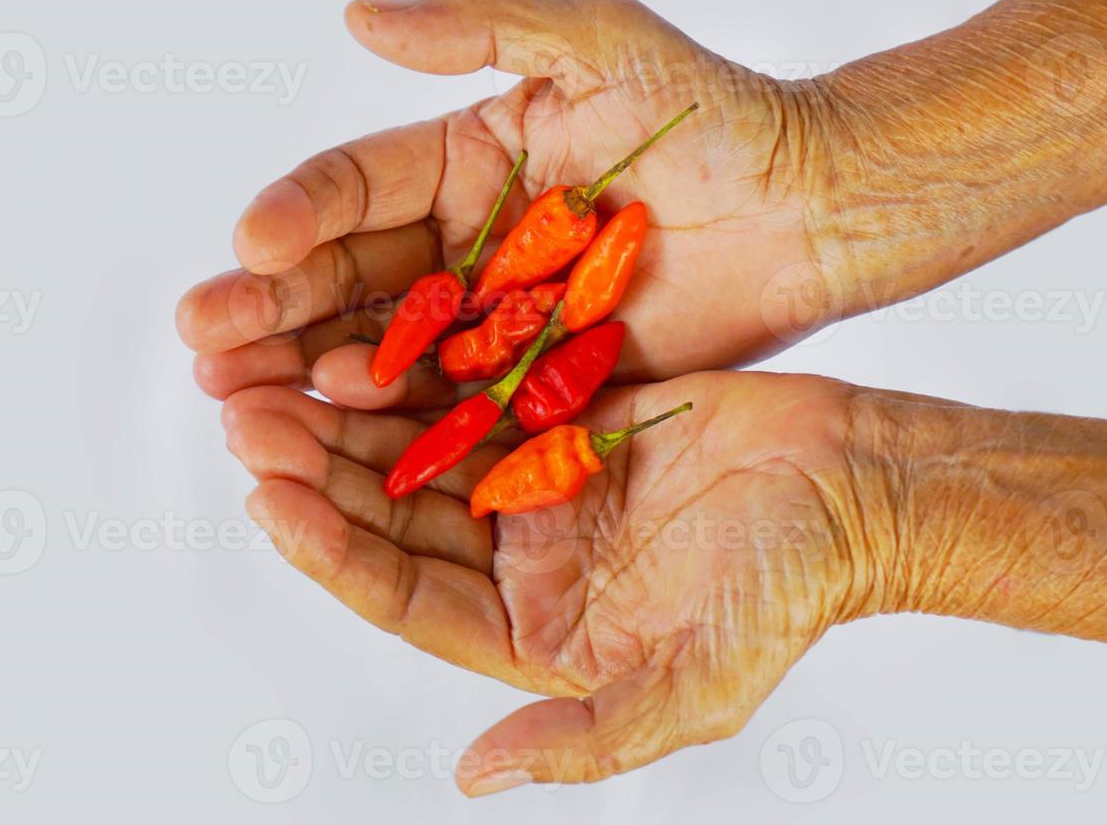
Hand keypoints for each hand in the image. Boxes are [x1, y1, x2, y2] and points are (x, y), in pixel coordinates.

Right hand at [177, 0, 909, 402]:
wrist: (810, 208)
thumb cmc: (717, 112)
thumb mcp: (600, 44)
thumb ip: (483, 23)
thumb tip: (359, 12)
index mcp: (465, 158)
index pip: (358, 188)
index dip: (298, 216)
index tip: (249, 245)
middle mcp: (466, 240)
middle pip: (349, 277)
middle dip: (273, 307)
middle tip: (204, 341)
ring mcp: (499, 315)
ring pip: (386, 347)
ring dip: (310, 370)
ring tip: (237, 395)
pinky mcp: (539, 377)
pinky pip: (456, 402)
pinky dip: (395, 420)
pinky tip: (335, 432)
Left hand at [220, 370, 888, 791]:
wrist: (856, 486)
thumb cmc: (789, 591)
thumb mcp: (694, 687)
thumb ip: (585, 736)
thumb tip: (476, 776)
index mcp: (533, 630)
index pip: (407, 593)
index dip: (334, 553)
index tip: (268, 503)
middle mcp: (522, 557)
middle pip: (395, 513)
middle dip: (318, 469)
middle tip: (250, 415)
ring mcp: (539, 479)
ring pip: (421, 444)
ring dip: (352, 412)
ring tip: (284, 369)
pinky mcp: (566, 410)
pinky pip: (478, 384)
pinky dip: (425, 361)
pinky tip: (374, 330)